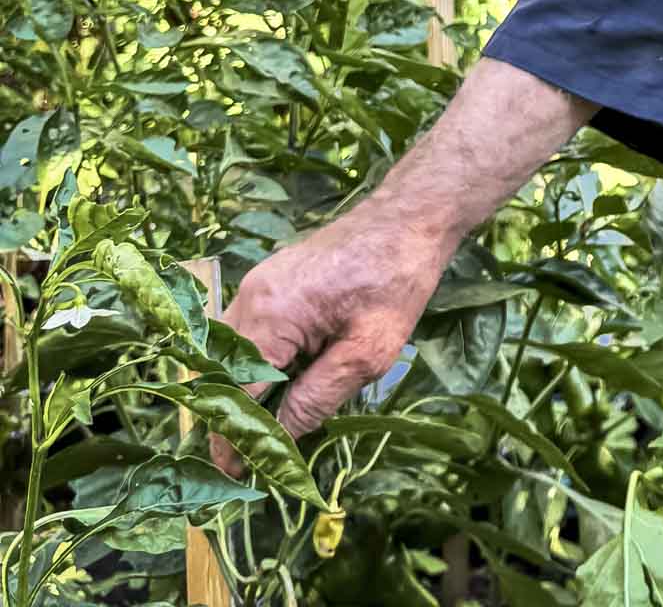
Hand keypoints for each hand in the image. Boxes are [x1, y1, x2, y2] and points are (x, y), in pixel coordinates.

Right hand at [212, 202, 454, 476]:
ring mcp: (256, 285)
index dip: (233, 437)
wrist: (408, 219)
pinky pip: (246, 332)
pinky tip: (281, 386)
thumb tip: (279, 438)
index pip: (234, 391)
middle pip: (222, 373)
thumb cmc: (397, 282)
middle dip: (231, 418)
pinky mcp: (269, 282)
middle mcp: (250, 297)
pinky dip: (256, 363)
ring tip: (263, 430)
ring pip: (230, 353)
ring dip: (243, 390)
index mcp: (271, 315)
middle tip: (247, 459)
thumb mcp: (368, 351)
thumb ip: (318, 396)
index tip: (235, 475)